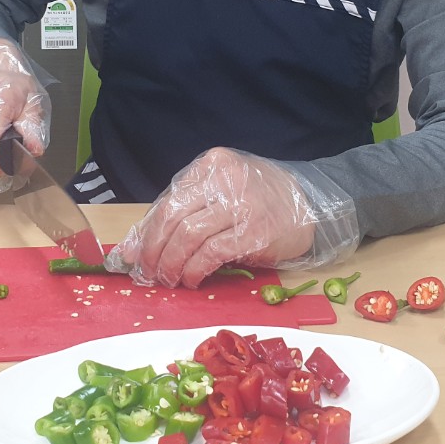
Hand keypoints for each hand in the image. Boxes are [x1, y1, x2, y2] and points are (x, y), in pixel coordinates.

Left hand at [106, 148, 320, 287]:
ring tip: (170, 279)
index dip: (147, 231)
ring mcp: (241, 205)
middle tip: (149, 272)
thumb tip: (133, 247)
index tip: (136, 254)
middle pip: (172, 217)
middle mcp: (225, 180)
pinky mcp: (254, 232)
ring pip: (188, 236)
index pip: (168, 199)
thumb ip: (182, 213)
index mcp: (212, 164)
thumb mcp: (221, 193)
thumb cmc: (260, 198)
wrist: (311, 204)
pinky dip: (195, 270)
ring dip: (172, 264)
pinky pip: (211, 253)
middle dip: (154, 250)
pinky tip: (193, 279)